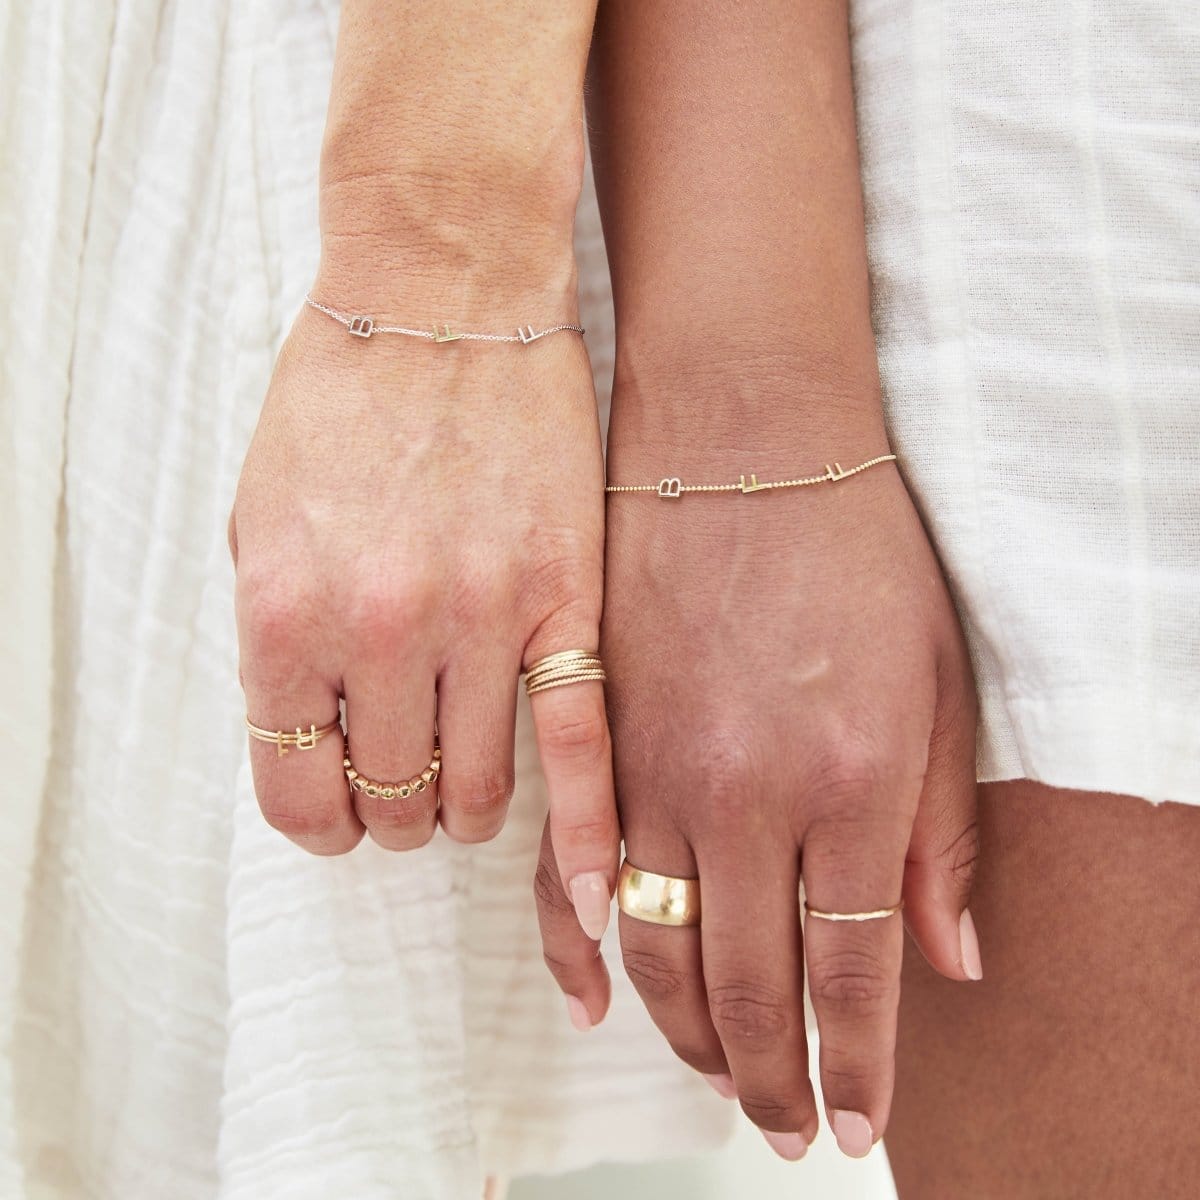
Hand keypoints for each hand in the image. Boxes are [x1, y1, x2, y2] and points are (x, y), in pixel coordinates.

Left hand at [229, 268, 619, 939]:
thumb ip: (279, 643)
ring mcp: (479, 621)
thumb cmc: (342, 398)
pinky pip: (579, 747)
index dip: (318, 820)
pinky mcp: (564, 603)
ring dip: (464, 809)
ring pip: (475, 794)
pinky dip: (587, 836)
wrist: (443, 290)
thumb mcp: (260, 519)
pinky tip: (593, 899)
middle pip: (390, 803)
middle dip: (393, 812)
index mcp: (289, 617)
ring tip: (466, 784)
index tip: (340, 810)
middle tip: (409, 786)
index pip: (295, 791)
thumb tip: (317, 741)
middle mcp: (382, 633)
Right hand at [535, 394, 979, 1156]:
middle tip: (781, 1121)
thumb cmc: (853, 545)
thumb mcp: (935, 684)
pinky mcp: (591, 736)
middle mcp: (742, 797)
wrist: (740, 431)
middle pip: (742, 988)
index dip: (853, 1071)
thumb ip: (938, 837)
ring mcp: (652, 770)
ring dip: (686, 1035)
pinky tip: (591, 1002)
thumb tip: (949, 965)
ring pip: (654, 951)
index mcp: (848, 785)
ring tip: (716, 1075)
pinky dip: (575, 952)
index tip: (850, 1126)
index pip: (848, 982)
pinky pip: (569, 874)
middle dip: (767, 1078)